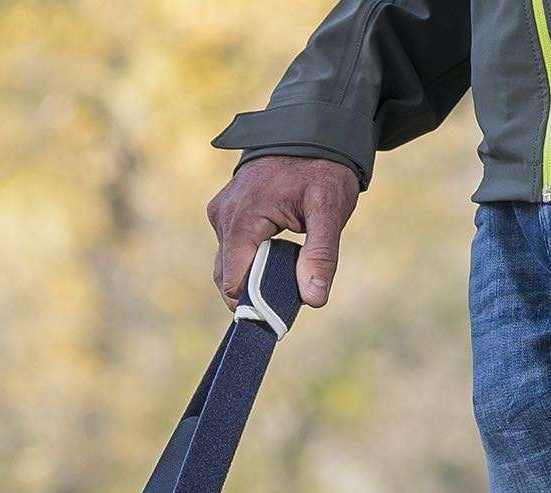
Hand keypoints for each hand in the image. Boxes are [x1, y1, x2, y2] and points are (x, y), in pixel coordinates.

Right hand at [207, 156, 360, 310]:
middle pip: (228, 276)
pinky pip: (231, 246)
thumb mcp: (330, 209)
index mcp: (241, 220)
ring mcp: (220, 212)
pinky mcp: (224, 209)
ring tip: (285, 265)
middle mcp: (222, 217)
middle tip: (288, 290)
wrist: (313, 123)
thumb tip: (314, 300)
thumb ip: (321, 255)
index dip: (253, 303)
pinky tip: (275, 248)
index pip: (233, 283)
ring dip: (253, 273)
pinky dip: (250, 256)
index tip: (279, 310)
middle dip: (254, 290)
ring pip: (229, 263)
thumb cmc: (322, 163)